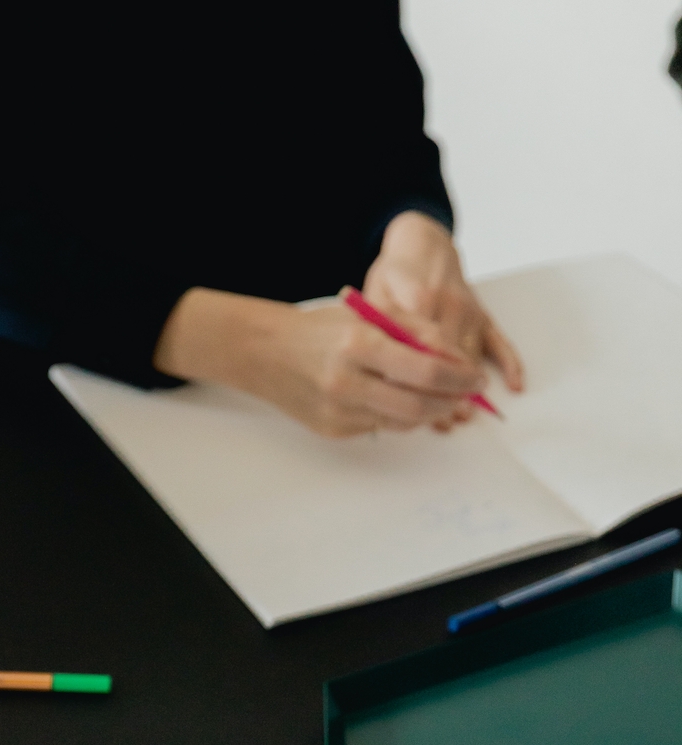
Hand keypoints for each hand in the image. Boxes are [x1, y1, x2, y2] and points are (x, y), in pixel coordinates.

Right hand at [153, 285, 489, 436]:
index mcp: (359, 344)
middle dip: (450, 401)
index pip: (427, 368)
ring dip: (429, 412)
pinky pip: (380, 427)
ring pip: (403, 422)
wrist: (268, 353)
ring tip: (439, 397)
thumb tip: (457, 357)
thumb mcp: (370, 313)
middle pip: (418, 404)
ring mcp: (339, 411)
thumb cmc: (324, 329)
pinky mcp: (333, 430)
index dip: (460, 376)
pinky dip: (399, 416)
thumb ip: (416, 329)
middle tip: (466, 394)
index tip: (477, 376)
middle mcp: (347, 381)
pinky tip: (400, 401)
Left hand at [363, 210, 524, 421]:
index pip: (422, 351)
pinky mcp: (483, 312)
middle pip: (450, 358)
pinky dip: (510, 363)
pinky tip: (515, 385)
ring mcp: (469, 309)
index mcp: (419, 300)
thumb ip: (378, 329)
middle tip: (444, 422)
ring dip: (469, 388)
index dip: (419, 382)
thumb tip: (378, 369)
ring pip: (472, 355)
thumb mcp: (375, 295)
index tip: (415, 407)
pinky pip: (501, 340)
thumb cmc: (394, 275)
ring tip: (462, 416)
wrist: (422, 243)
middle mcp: (449, 305)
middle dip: (446, 392)